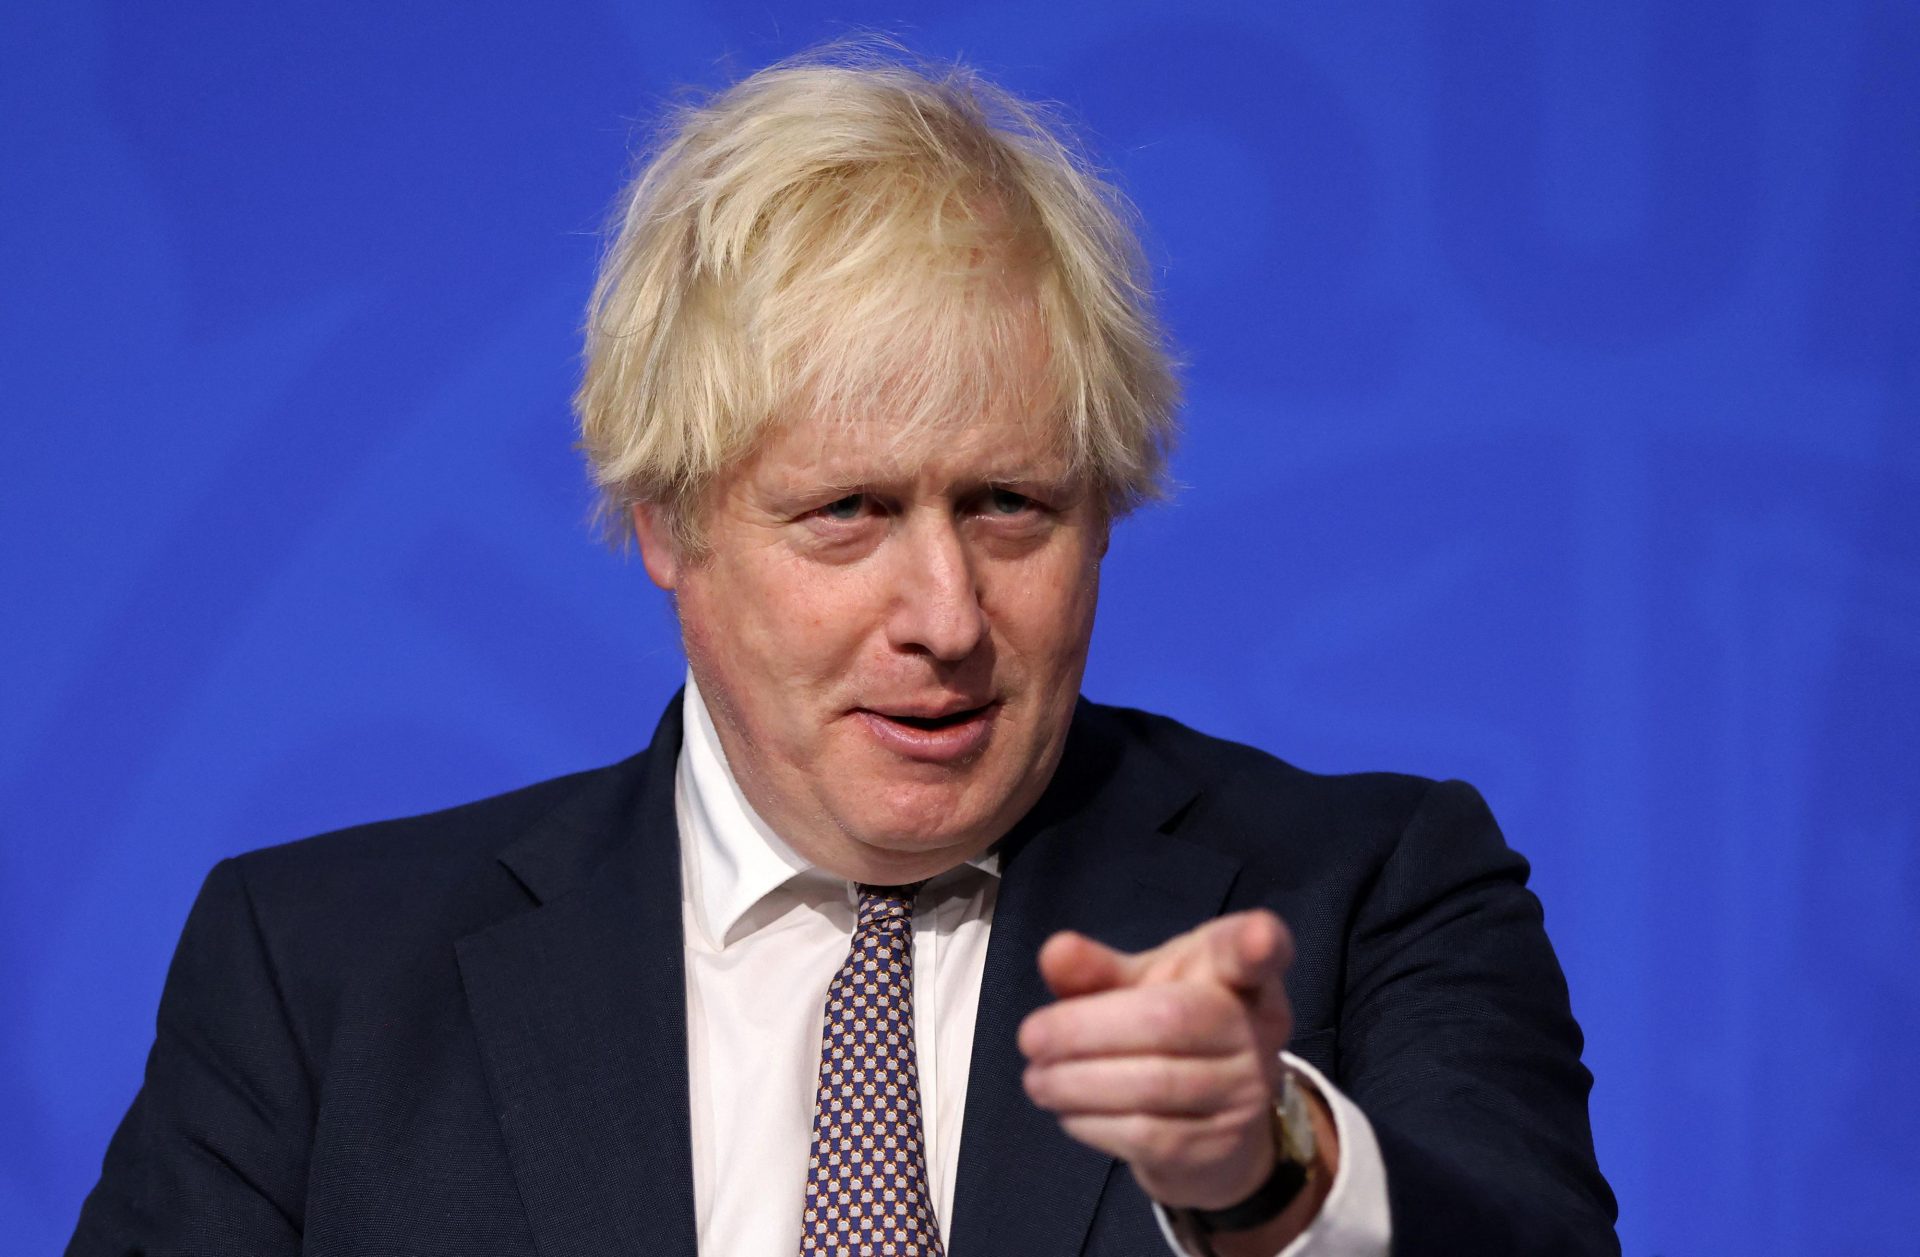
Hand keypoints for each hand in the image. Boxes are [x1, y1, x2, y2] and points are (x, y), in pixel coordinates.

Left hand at [1017, 910, 1299, 1211]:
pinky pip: (1149, 1134)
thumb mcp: (1139, 989)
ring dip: (1077, 1083)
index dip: (1260, 942)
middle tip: (1029, 1037)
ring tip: (1036, 1079)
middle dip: (1084, 1029)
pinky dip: (1095, 1122)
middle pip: (1169, 1020)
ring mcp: (1247, 1090)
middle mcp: (1256, 1027)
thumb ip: (1098, 970)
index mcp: (1238, 973)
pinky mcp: (1224, 1146)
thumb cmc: (1173, 1032)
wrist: (1216, 1128)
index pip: (1256, 950)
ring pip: (1154, 1085)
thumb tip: (1056, 952)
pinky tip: (1067, 1112)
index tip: (1259, 938)